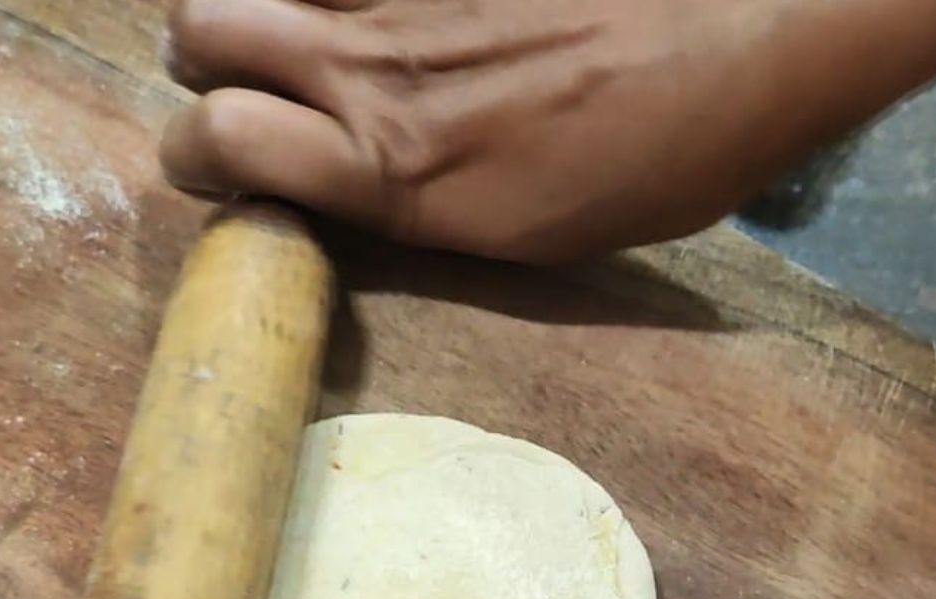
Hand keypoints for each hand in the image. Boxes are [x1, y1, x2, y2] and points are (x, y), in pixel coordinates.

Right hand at [160, 0, 935, 262]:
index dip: (198, 153)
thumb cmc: (640, 169)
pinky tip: (378, 8)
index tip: (226, 164)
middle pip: (198, 29)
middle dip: (204, 61)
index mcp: (388, 169)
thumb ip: (406, 208)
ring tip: (302, 29)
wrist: (737, 52)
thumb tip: (342, 186)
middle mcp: (367, 67)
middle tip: (254, 83)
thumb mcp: (510, 238)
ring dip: (254, 3)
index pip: (215, 140)